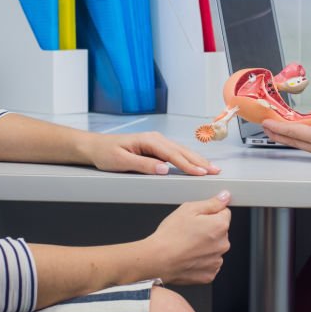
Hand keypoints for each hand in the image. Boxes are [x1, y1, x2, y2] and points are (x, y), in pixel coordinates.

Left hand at [86, 132, 220, 175]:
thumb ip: (144, 165)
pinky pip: (176, 153)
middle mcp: (155, 139)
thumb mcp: (121, 162)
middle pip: (182, 151)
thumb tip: (164, 169)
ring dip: (197, 160)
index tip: (201, 173)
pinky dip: (188, 159)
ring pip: (181, 151)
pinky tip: (196, 164)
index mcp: (149, 141)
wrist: (95, 147)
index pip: (173, 155)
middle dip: (200, 161)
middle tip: (215, 171)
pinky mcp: (156, 147)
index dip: (188, 165)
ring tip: (211, 168)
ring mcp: (157, 142)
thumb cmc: (106, 153)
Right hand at [145, 191, 231, 284]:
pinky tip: (188, 257)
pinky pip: (209, 263)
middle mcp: (223, 244)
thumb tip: (225, 197)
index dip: (209, 214)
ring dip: (205, 246)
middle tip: (189, 232)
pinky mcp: (209, 274)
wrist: (157, 260)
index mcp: (220, 226)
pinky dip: (201, 260)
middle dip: (208, 230)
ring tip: (187, 245)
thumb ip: (211, 203)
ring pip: (214, 248)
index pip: (224, 213)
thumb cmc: (170, 235)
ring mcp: (216, 261)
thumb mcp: (189, 209)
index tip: (198, 219)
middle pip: (220, 232)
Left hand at [261, 104, 310, 161]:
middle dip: (277, 133)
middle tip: (266, 126)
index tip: (266, 122)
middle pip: (293, 141)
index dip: (277, 126)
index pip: (293, 132)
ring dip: (288, 136)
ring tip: (277, 128)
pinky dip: (300, 138)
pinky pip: (310, 145)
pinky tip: (297, 133)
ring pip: (300, 144)